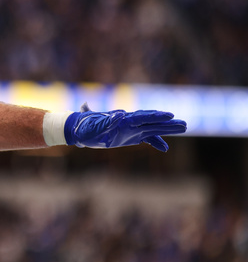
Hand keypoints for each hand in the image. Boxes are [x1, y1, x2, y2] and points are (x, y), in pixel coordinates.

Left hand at [64, 109, 186, 151]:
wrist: (78, 130)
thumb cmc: (84, 128)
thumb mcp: (92, 125)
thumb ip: (104, 120)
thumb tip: (113, 113)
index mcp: (122, 119)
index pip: (142, 116)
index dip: (155, 116)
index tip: (169, 115)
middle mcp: (129, 122)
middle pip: (151, 121)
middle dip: (167, 123)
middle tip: (184, 124)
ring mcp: (130, 129)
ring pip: (152, 128)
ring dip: (167, 129)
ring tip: (183, 127)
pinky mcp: (128, 136)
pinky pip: (146, 138)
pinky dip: (156, 142)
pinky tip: (165, 148)